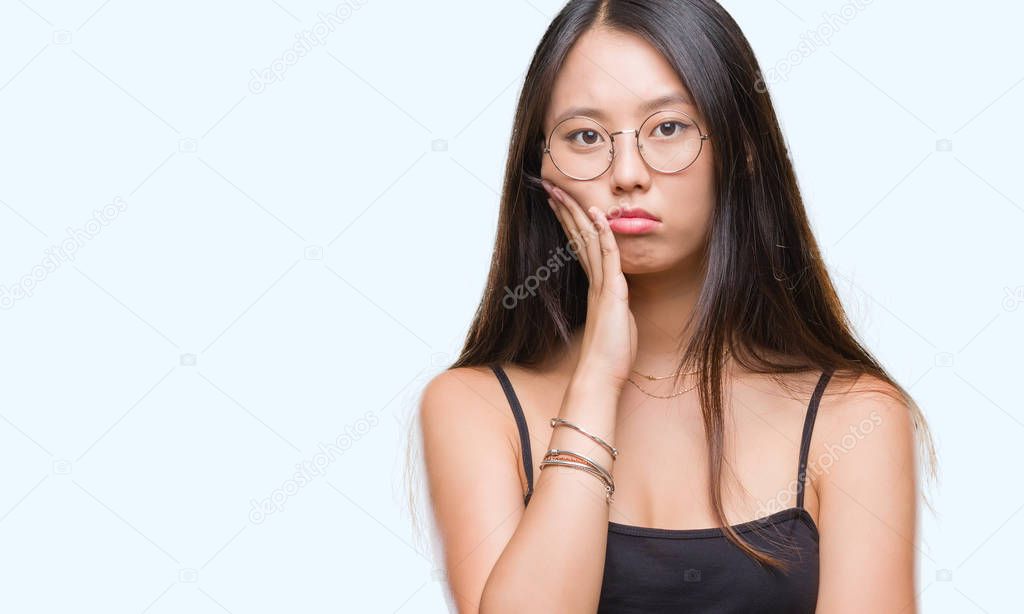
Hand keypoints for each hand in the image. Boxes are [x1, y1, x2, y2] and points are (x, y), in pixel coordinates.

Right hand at [542, 179, 637, 388]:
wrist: (601, 374)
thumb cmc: (610, 355)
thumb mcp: (616, 323)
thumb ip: (615, 306)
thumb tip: (615, 301)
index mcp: (595, 286)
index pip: (580, 246)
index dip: (570, 224)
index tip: (559, 204)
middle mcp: (594, 281)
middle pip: (578, 237)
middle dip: (565, 211)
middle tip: (551, 189)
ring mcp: (601, 284)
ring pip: (588, 240)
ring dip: (577, 213)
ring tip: (563, 192)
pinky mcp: (611, 291)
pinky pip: (608, 254)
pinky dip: (604, 232)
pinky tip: (597, 212)